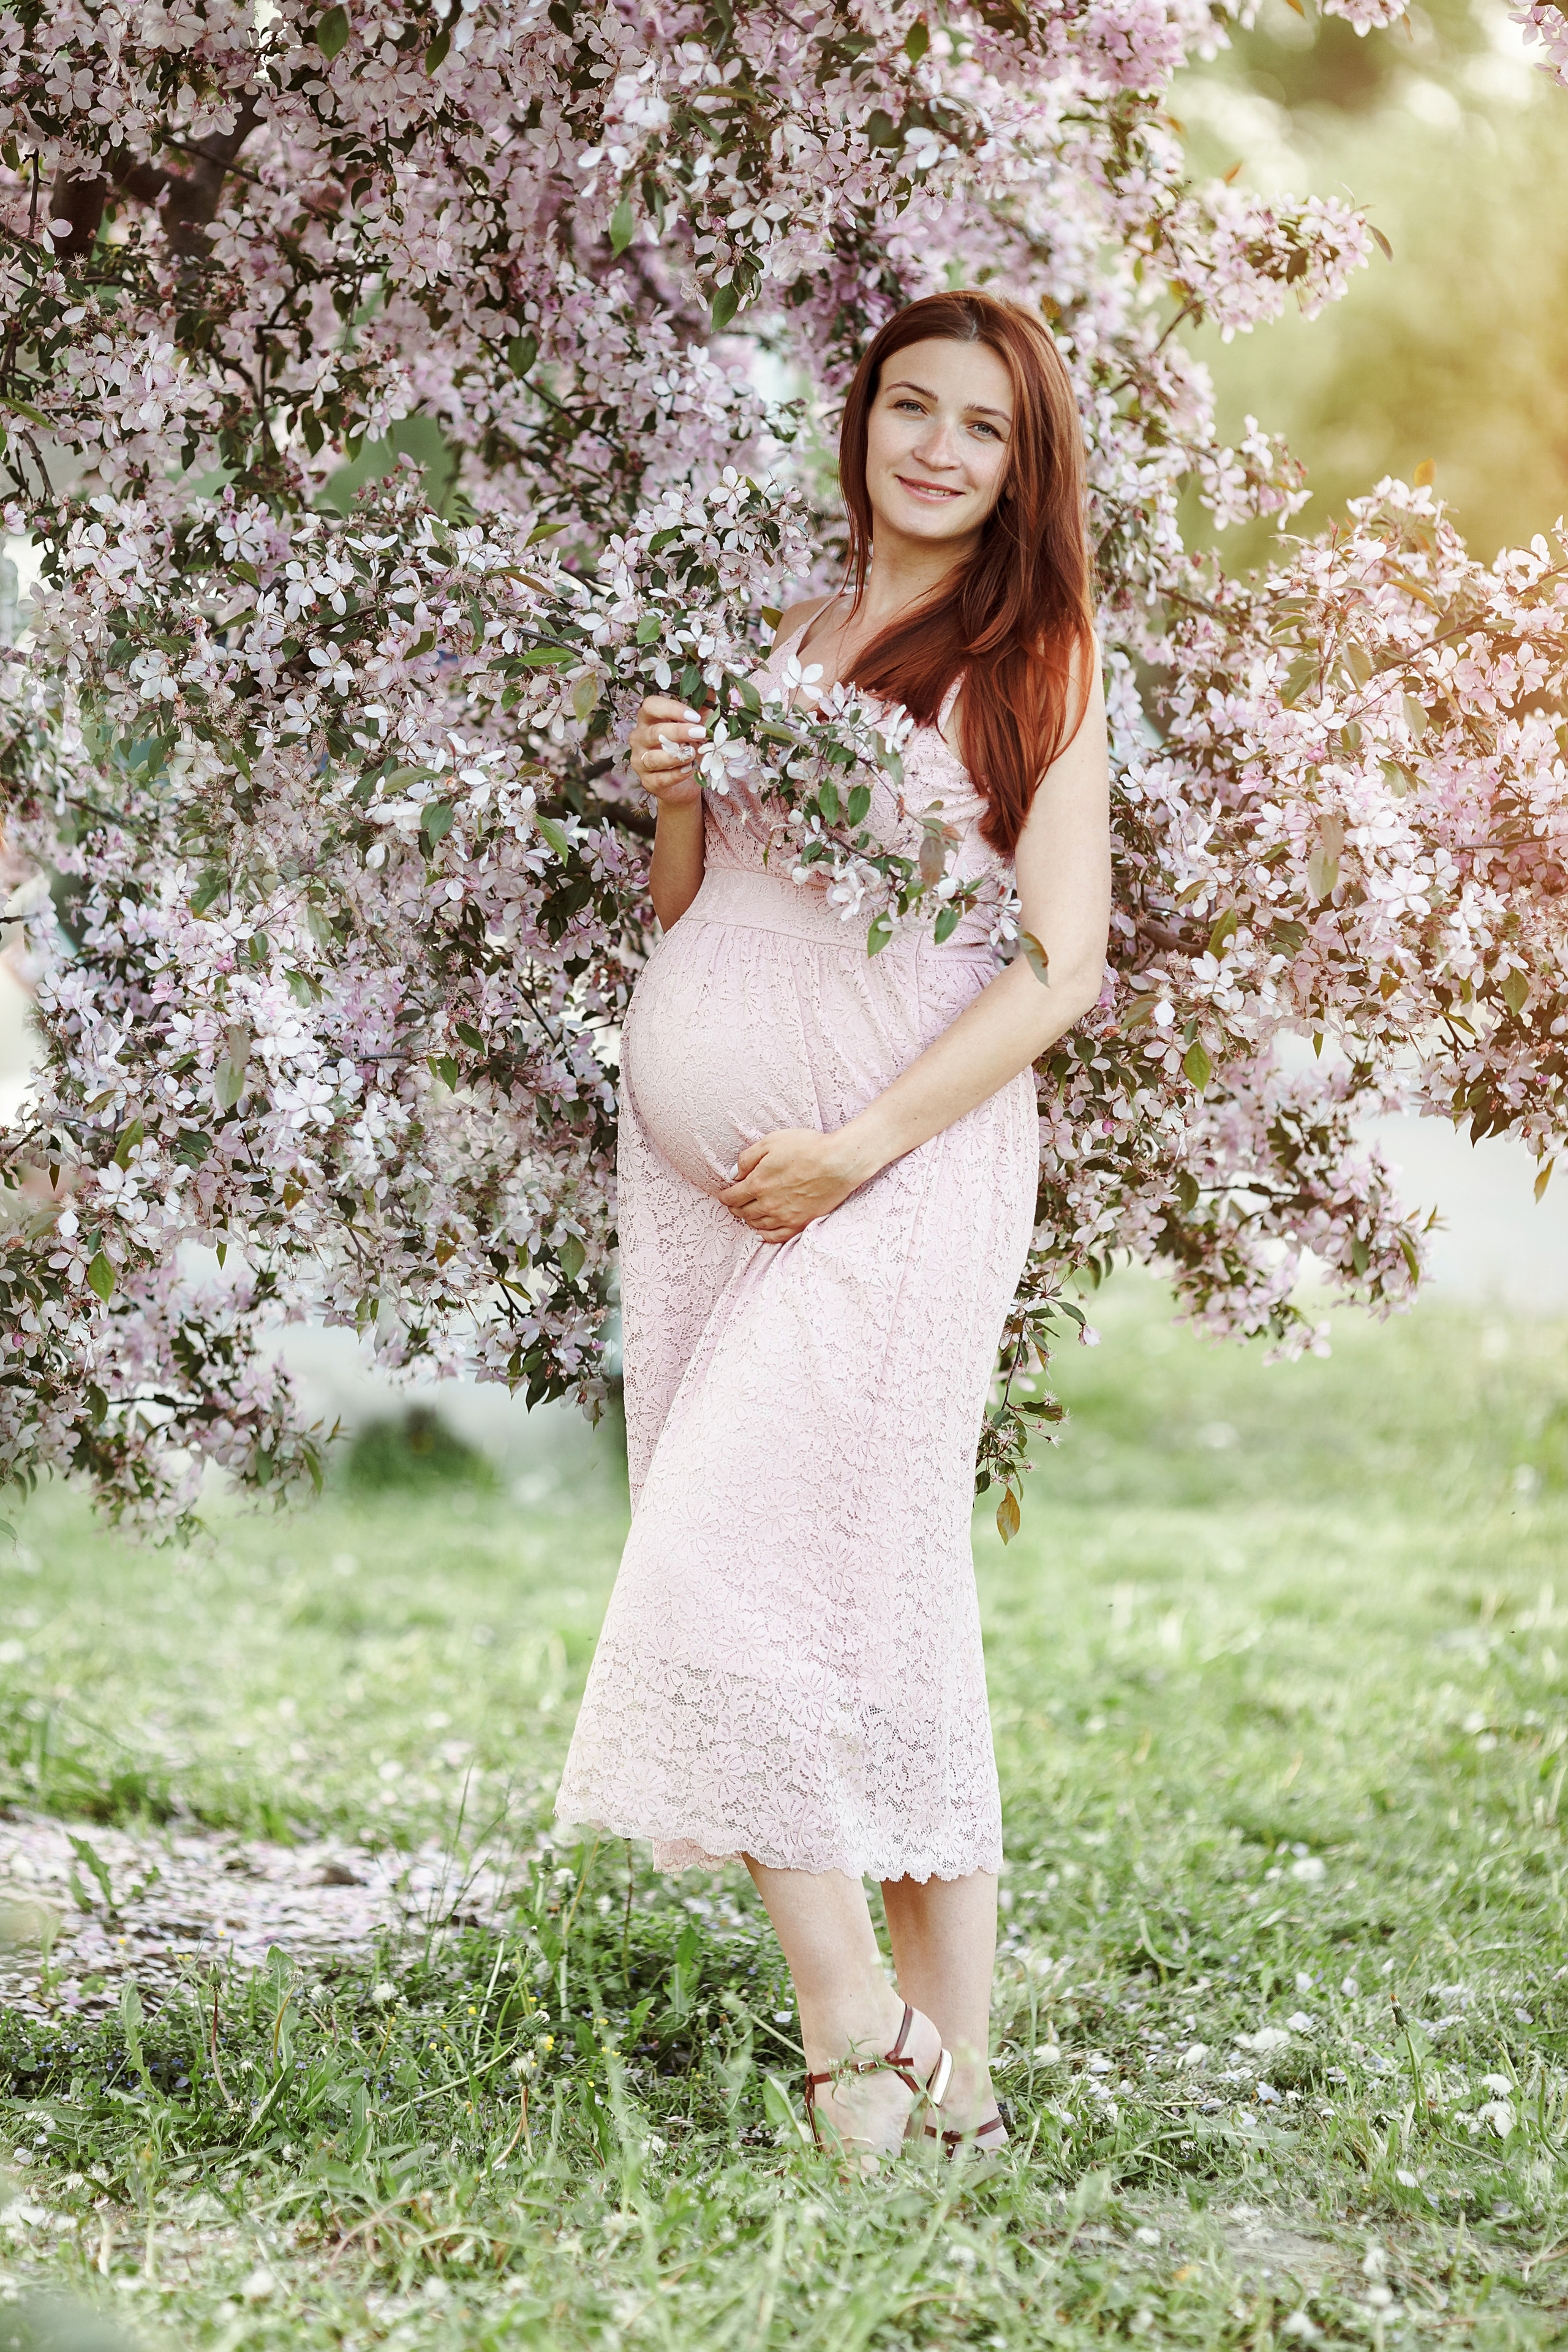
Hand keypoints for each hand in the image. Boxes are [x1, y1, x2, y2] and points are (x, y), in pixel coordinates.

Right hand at [627, 695, 706, 806]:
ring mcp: (640, 761)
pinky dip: (676, 774)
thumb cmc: (688, 747)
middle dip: (679, 732)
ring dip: (675, 755)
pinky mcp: (648, 782)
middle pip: (654, 731)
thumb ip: (702, 708)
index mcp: (649, 719)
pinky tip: (690, 769)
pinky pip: (660, 778)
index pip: (651, 706)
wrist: (684, 782)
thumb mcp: (697, 725)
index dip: (672, 709)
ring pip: (653, 757)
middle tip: (701, 733)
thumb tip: (712, 688)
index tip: (694, 716)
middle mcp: (639, 738)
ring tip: (693, 753)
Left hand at [718, 1127, 877, 1241]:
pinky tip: (762, 1234)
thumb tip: (734, 1174)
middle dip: (735, 1208)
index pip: (732, 1196)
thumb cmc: (806, 1147)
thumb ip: (748, 1158)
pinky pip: (778, 1236)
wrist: (838, 1162)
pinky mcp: (801, 1223)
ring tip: (747, 1215)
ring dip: (749, 1220)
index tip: (723, 1195)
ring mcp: (785, 1216)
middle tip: (734, 1204)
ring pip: (758, 1224)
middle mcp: (768, 1204)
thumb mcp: (771, 1141)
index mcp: (757, 1184)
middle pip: (743, 1212)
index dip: (725, 1196)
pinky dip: (766, 1236)